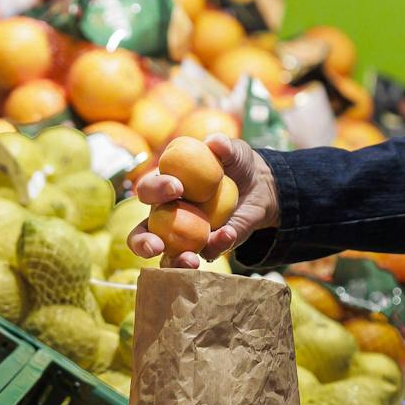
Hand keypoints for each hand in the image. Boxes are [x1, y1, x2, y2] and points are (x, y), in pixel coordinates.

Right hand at [129, 135, 279, 268]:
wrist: (261, 186)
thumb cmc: (236, 164)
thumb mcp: (233, 152)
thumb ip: (224, 146)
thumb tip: (216, 143)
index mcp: (165, 188)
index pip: (148, 190)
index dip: (156, 189)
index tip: (177, 187)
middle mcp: (167, 216)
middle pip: (142, 232)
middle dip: (142, 241)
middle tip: (155, 245)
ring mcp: (186, 236)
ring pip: (167, 257)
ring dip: (173, 262)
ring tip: (189, 261)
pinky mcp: (208, 247)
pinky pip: (208, 252)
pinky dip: (217, 246)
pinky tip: (228, 234)